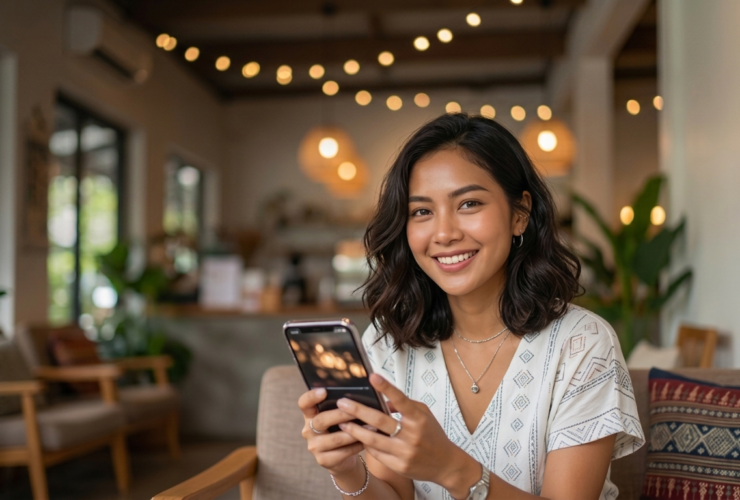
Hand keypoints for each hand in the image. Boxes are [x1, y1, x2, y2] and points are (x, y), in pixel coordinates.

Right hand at [297, 388, 364, 474]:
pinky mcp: (323, 460)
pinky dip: (356, 446)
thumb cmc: (341, 430)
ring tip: (371, 427)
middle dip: (340, 415)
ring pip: (334, 439)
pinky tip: (367, 441)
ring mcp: (314, 447)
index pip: (304, 403)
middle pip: (321, 420)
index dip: (311, 397)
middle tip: (356, 411)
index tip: (324, 391)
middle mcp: (308, 430)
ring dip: (354, 432)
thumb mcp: (338, 417)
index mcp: (310, 415)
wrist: (343, 458)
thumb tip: (357, 395)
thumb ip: (341, 407)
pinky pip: (342, 452)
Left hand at [336, 373, 473, 494]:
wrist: (446, 465)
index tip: (372, 376)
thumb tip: (382, 400)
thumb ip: (405, 405)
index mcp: (419, 418)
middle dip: (358, 411)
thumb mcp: (424, 415)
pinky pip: (377, 453)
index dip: (386, 387)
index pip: (401, 400)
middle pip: (380, 421)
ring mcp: (404, 452)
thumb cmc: (433, 435)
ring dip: (355, 430)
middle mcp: (412, 435)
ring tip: (342, 423)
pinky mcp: (399, 466)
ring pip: (373, 440)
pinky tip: (356, 438)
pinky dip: (366, 445)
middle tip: (342, 403)